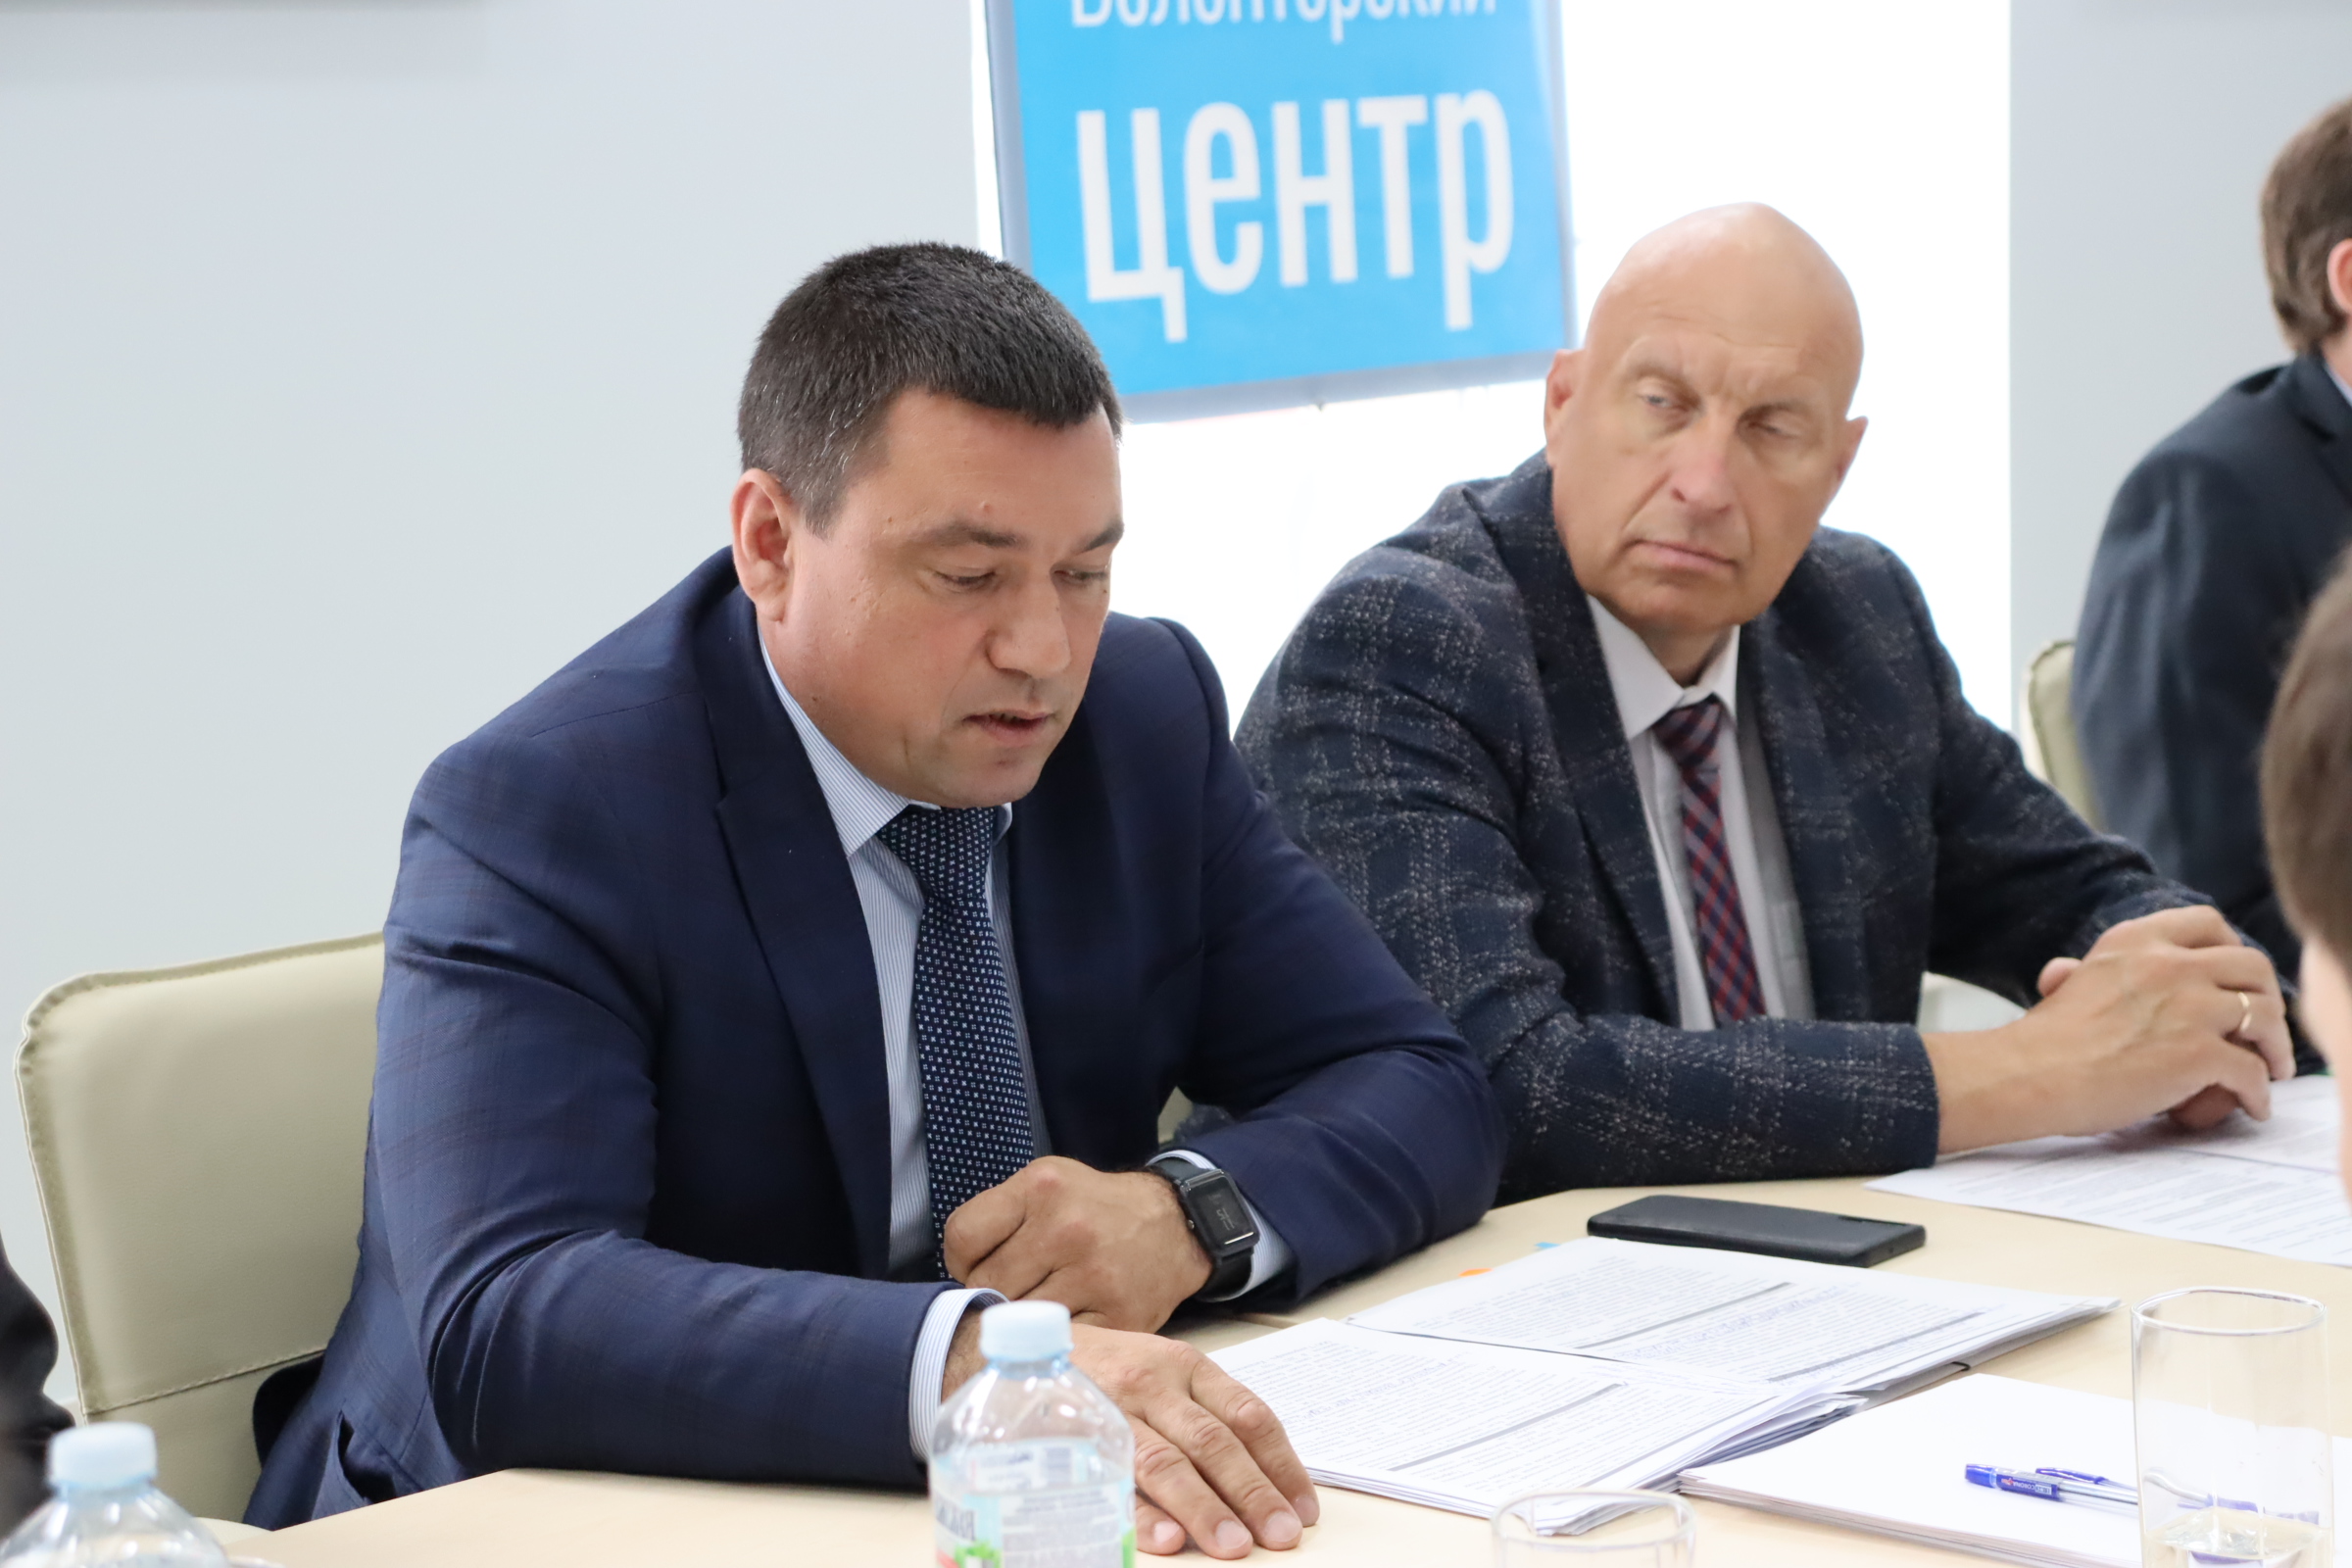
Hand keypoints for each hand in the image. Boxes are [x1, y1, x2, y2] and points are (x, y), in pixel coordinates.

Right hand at [942, 1315, 1316, 1557]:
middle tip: (1278, 1535)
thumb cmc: (1108, 1370)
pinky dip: (1141, 1512)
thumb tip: (1264, 1480)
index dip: (1280, 1464)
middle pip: (1212, 1441)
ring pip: (1165, 1461)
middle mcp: (1153, 1384)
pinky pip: (1112, 1480)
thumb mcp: (1163, 1373)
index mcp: (1187, 1367)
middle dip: (1250, 1492)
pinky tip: (1168, 1539)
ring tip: (1232, 1545)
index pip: (1248, 1415)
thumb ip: (1205, 1415)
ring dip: (1203, 1507)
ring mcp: (1112, 1409)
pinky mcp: (1074, 1437)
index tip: (1302, 1509)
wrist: (1018, 1348)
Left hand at [944, 1156, 1210, 1331]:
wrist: (1176, 1224)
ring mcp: (1095, 1274)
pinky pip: (1058, 1343)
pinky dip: (1053, 1342)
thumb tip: (961, 1276)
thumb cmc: (1097, 1207)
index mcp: (1042, 1188)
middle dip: (992, 1294)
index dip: (963, 1260)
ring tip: (1035, 1309)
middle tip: (1013, 1291)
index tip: (982, 1265)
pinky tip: (1062, 1326)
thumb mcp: (1048, 1182)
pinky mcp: (1118, 1315)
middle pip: (989, 1285)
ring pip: (1019, 1321)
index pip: (963, 1237)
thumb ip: (1001, 1216)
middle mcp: (1067, 1228)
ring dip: (1020, 1323)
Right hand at [1924, 906, 2290, 1150]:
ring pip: (2265, 1016)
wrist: (2025, 1075)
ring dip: (2274, 1047)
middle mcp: (2169, 963)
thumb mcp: (2066, 985)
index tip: (2234, 980)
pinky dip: (2258, 1093)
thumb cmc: (2041, 1042)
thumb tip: (2064, 971)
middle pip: (2253, 966)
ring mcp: (2189, 1006)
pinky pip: (2252, 1072)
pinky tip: (2251, 1106)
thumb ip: (2085, 972)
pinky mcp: (2199, 1053)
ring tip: (2269, 1069)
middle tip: (2263, 1029)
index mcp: (2136, 941)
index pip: (2210, 924)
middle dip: (2267, 998)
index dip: (2232, 951)